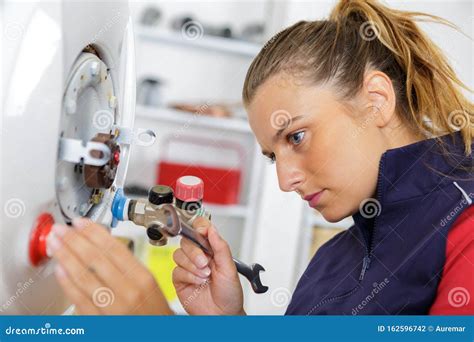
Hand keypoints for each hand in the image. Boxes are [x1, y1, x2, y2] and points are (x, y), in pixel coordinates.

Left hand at [49, 217, 172, 314]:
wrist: (158, 335)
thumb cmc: (153, 311)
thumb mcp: (149, 283)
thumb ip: (128, 265)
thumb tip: (102, 244)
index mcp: (142, 278)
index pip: (114, 248)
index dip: (94, 233)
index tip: (80, 222)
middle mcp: (128, 291)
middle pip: (96, 259)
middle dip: (75, 240)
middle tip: (61, 229)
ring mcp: (113, 308)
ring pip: (84, 277)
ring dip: (66, 257)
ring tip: (55, 244)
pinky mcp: (101, 322)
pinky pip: (80, 300)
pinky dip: (68, 283)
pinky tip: (60, 270)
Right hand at [172, 217, 244, 314]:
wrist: (223, 314)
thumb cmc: (230, 293)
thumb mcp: (230, 267)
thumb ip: (220, 247)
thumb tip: (212, 229)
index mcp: (212, 249)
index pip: (201, 230)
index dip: (199, 227)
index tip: (202, 231)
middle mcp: (199, 256)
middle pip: (186, 241)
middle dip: (195, 252)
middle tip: (205, 263)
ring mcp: (188, 267)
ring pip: (179, 254)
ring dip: (193, 266)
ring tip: (205, 276)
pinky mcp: (180, 280)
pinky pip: (177, 270)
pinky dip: (189, 276)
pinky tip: (198, 282)